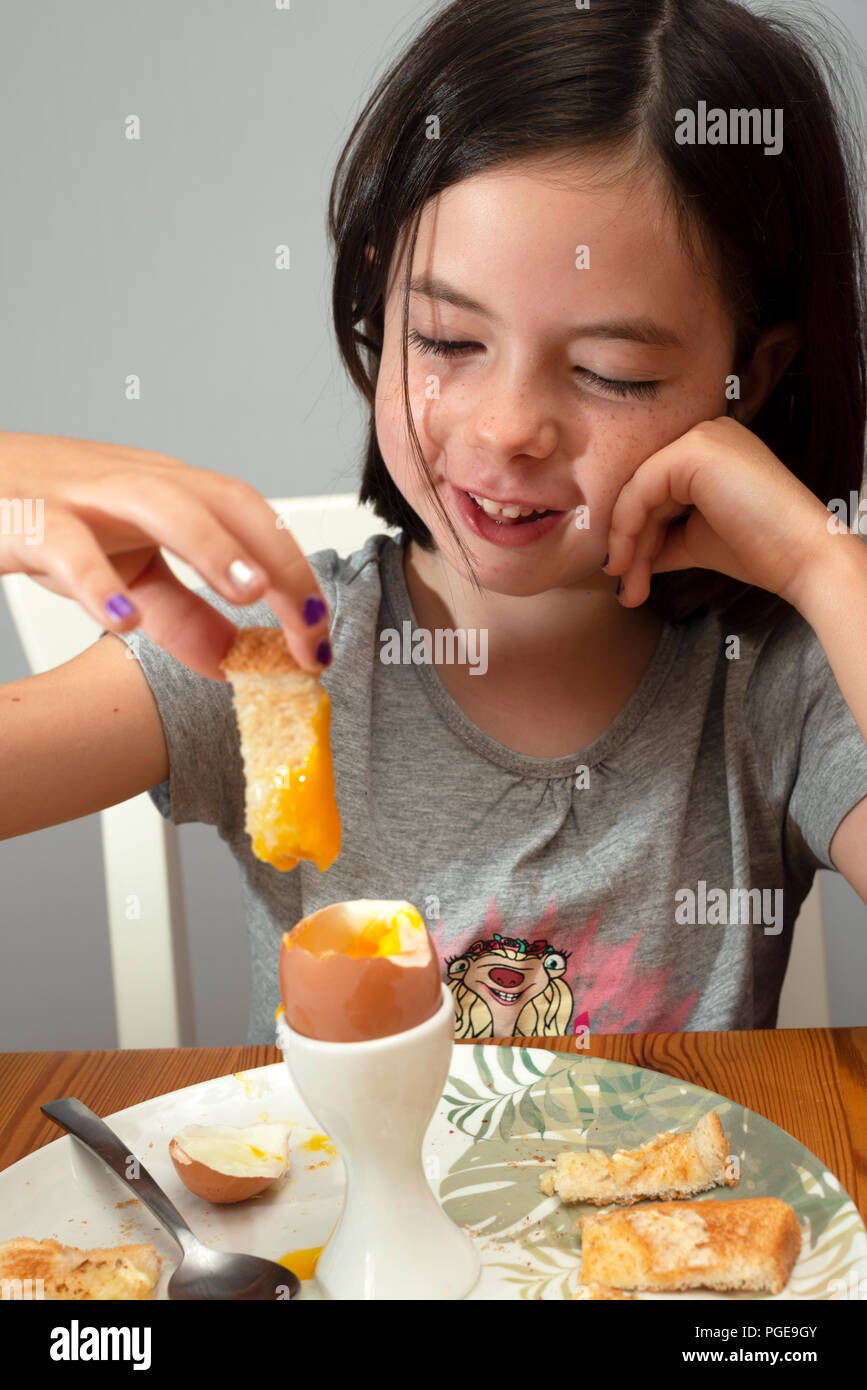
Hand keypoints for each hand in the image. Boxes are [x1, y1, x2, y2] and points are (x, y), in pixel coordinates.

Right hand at [0, 432, 330, 678]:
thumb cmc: (48, 516)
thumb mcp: (127, 568)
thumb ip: (181, 613)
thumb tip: (235, 661)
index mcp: (170, 493)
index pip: (252, 521)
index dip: (295, 573)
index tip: (319, 637)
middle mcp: (137, 484)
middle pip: (225, 501)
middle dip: (277, 559)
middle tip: (307, 621)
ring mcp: (84, 495)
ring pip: (158, 502)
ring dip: (210, 545)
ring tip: (247, 591)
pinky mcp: (30, 518)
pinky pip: (67, 544)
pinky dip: (96, 581)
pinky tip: (123, 619)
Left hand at [602, 416, 833, 609]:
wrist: (802, 558)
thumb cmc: (759, 550)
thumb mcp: (693, 540)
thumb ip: (657, 539)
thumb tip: (617, 558)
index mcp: (708, 450)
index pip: (655, 491)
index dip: (636, 537)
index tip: (626, 579)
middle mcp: (704, 434)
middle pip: (644, 492)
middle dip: (631, 546)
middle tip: (627, 592)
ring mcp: (700, 437)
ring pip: (638, 494)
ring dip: (628, 546)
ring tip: (629, 589)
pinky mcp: (695, 449)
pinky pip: (641, 490)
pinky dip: (628, 529)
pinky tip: (628, 564)